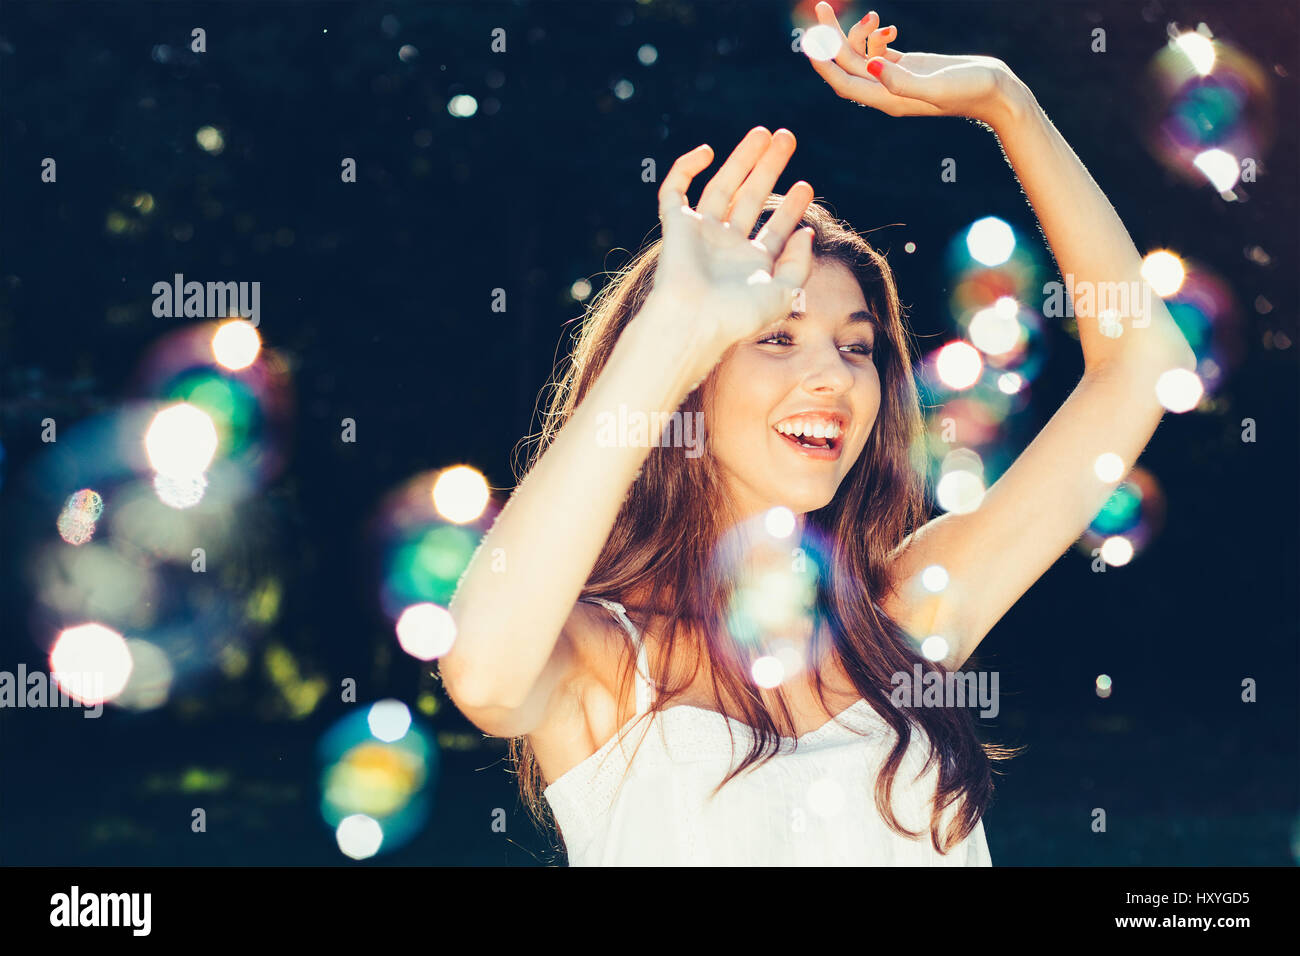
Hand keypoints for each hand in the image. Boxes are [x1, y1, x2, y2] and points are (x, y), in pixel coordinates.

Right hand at [647, 127, 815, 379]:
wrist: (693, 321)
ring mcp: (700, 234)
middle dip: (769, 169)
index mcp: (751, 265)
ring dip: (741, 160)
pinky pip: (675, 191)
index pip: (775, 229)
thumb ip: (799, 264)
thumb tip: (807, 233)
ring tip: (764, 134)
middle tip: (787, 138)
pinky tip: (707, 152)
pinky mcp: (675, 226)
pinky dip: (686, 169)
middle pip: (751, 198)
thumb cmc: (737, 316)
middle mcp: (727, 247)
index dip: (791, 207)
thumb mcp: (783, 293)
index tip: (806, 186)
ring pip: (722, 187)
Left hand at [804, 4, 1025, 128]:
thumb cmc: (971, 90)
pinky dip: (877, 36)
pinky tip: (889, 26)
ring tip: (874, 14)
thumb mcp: (937, 86)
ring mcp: (895, 79)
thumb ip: (902, 80)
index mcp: (888, 99)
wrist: (997, 93)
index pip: (844, 83)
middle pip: (846, 66)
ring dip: (858, 33)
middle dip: (831, 38)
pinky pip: (878, 52)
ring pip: (861, 56)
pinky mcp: (907, 67)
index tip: (811, 40)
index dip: (824, 63)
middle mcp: (886, 91)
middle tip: (821, 6)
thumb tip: (871, 66)